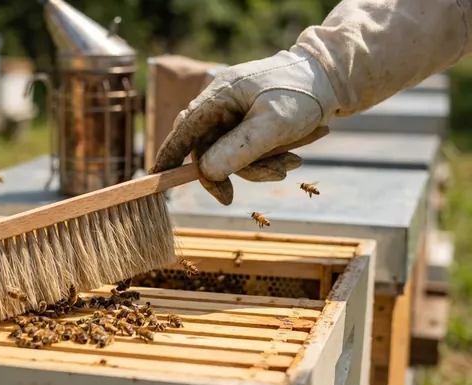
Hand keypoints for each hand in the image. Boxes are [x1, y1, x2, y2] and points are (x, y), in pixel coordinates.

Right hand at [150, 46, 339, 204]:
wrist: (333, 80)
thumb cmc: (303, 94)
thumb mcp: (274, 126)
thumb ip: (239, 149)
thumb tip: (205, 172)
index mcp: (219, 95)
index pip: (184, 130)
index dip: (169, 156)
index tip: (159, 180)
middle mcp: (221, 104)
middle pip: (207, 149)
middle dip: (231, 171)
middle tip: (232, 197)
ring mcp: (235, 114)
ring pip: (230, 155)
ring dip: (258, 167)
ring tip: (292, 163)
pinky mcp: (249, 124)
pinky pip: (247, 151)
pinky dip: (267, 160)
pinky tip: (293, 155)